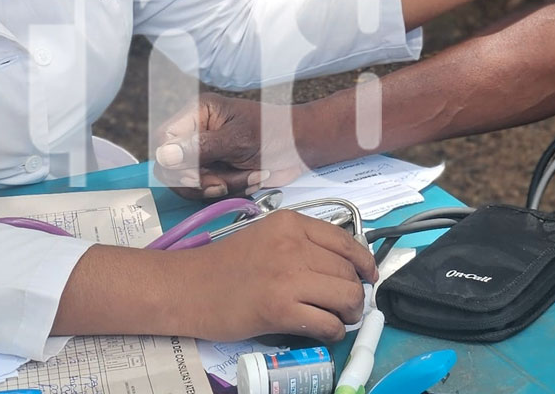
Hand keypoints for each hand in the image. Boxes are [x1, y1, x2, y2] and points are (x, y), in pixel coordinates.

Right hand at [154, 94, 311, 198]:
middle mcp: (195, 133)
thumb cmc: (275, 132)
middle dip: (199, 180)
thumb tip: (164, 155)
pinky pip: (207, 191)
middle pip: (170, 167)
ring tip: (246, 175)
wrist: (301, 148)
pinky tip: (250, 178)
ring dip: (219, 186)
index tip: (195, 174)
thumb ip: (201, 148)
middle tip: (223, 183)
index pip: (164, 139)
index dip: (173, 161)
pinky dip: (230, 190)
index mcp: (198, 113)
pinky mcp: (216, 172)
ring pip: (188, 184)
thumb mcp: (238, 139)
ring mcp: (204, 155)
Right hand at [168, 209, 376, 342]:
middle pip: (348, 271)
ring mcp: (288, 277)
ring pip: (346, 296)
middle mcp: (293, 245)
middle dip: (356, 291)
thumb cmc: (223, 265)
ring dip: (350, 312)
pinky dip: (334, 331)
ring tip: (340, 318)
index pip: (345, 240)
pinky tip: (325, 331)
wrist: (187, 288)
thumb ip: (301, 243)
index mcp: (290, 223)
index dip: (364, 261)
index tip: (368, 275)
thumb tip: (341, 264)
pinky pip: (328, 323)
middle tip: (349, 305)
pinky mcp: (281, 309)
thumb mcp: (266, 237)